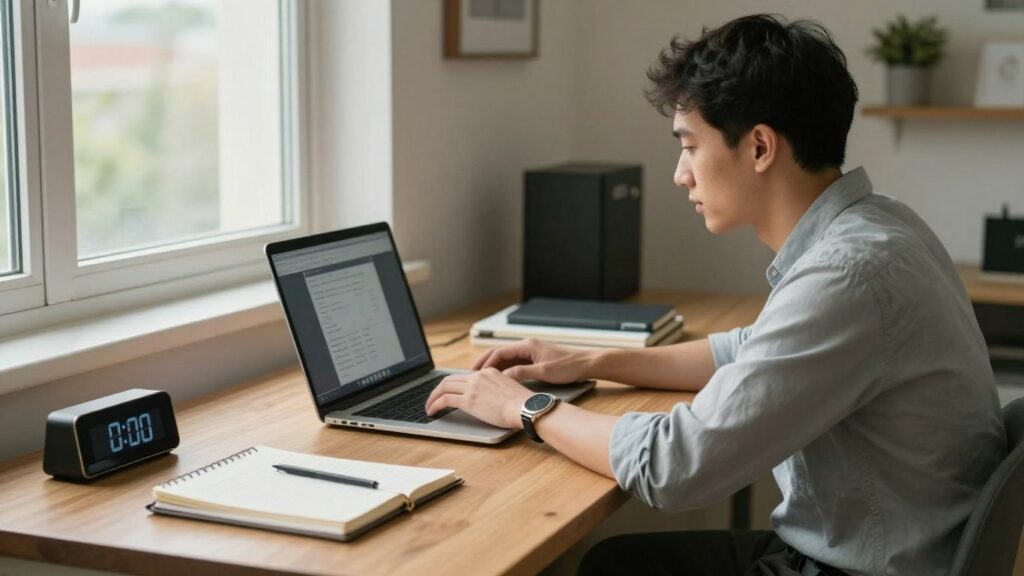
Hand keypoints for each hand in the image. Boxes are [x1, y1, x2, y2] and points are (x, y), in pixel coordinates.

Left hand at [424, 368, 531, 428]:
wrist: (526, 407)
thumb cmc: (523, 405)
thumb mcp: (509, 390)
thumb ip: (496, 390)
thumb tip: (490, 400)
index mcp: (489, 372)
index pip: (464, 376)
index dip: (453, 384)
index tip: (448, 392)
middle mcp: (478, 376)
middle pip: (450, 379)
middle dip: (438, 389)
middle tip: (433, 398)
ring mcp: (472, 387)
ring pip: (444, 387)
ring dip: (433, 397)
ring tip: (428, 407)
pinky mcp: (468, 400)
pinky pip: (445, 400)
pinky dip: (435, 404)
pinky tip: (432, 411)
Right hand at [472, 338, 595, 383]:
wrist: (586, 363)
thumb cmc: (568, 366)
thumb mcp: (544, 372)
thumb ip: (522, 372)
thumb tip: (503, 375)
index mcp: (527, 345)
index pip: (499, 352)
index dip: (486, 363)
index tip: (476, 374)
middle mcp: (527, 345)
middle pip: (499, 352)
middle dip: (485, 362)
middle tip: (471, 375)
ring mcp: (531, 351)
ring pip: (506, 358)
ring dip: (493, 367)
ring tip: (481, 378)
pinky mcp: (535, 358)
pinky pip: (514, 362)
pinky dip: (504, 369)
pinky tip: (499, 378)